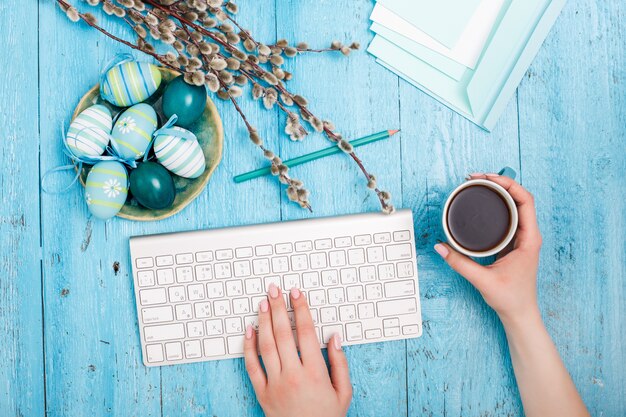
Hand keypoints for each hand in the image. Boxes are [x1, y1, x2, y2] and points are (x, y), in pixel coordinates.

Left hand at [244, 284, 351, 416]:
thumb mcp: (344, 392)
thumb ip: (340, 363)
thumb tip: (334, 337)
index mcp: (315, 373)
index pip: (306, 333)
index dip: (300, 309)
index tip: (296, 293)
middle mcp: (293, 375)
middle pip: (283, 334)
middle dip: (278, 308)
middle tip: (274, 289)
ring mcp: (275, 384)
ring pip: (266, 346)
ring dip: (263, 321)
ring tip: (263, 303)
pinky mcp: (262, 393)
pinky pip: (252, 366)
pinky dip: (248, 346)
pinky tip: (250, 330)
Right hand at [435, 174, 542, 321]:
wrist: (520, 314)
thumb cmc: (510, 299)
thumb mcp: (482, 280)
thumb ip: (459, 263)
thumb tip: (440, 247)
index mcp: (529, 239)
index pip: (525, 201)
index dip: (508, 184)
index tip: (488, 178)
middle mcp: (528, 235)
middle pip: (519, 197)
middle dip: (499, 182)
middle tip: (476, 177)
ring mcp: (522, 238)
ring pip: (515, 205)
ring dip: (499, 192)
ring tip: (479, 183)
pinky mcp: (514, 242)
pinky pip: (509, 216)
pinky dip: (497, 204)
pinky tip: (484, 202)